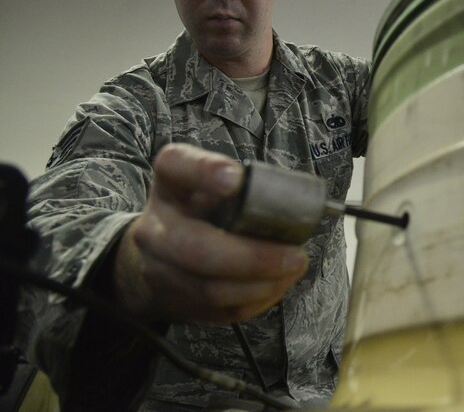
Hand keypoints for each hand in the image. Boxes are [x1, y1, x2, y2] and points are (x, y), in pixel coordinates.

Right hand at [113, 143, 308, 323]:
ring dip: (262, 284)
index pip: (177, 166)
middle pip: (196, 249)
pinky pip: (220, 310)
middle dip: (253, 258)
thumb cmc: (200, 210)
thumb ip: (245, 185)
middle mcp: (155, 226)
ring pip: (211, 289)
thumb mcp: (212, 183)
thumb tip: (295, 206)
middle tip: (295, 256)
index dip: (206, 172)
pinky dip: (257, 299)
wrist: (157, 255)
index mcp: (170, 182)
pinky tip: (277, 284)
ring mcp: (159, 269)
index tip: (236, 179)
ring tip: (292, 270)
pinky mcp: (174, 302)